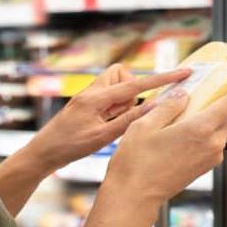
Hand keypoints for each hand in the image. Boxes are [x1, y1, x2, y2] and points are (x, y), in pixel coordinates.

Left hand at [23, 64, 192, 171]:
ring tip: (111, 123)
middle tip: (124, 113)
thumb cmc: (69, 147)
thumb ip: (129, 120)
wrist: (42, 153)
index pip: (136, 84)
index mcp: (96, 97)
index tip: (184, 72)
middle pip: (124, 76)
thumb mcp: (102, 137)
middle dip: (132, 89)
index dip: (162, 79)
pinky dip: (115, 109)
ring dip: (123, 102)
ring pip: (117, 87)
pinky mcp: (87, 105)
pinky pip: (109, 99)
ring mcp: (89, 97)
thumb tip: (154, 104)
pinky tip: (105, 126)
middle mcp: (92, 92)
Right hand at [104, 75, 226, 208]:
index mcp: (200, 130)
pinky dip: (207, 130)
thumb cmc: (137, 163)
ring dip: (215, 116)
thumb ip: (169, 106)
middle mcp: (211, 145)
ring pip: (220, 129)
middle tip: (222, 86)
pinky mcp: (204, 167)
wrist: (135, 196)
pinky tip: (189, 126)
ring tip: (196, 106)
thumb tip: (183, 96)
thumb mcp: (146, 124)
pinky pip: (212, 142)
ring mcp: (210, 158)